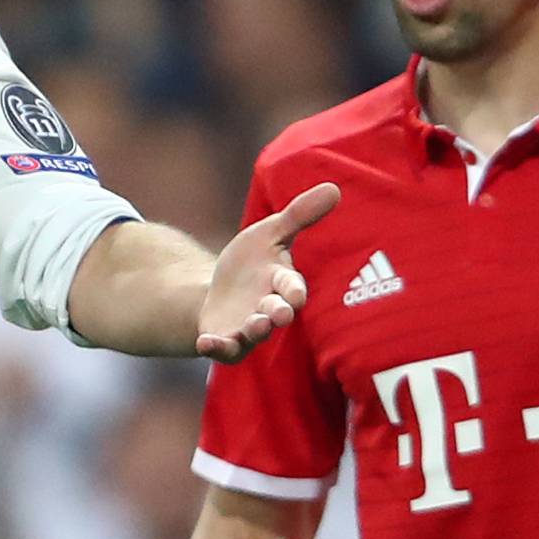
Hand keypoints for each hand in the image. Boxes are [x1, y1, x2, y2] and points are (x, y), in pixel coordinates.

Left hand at [197, 183, 338, 363]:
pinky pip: (225, 350)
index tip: (296, 293)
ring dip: (255, 330)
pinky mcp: (227, 341)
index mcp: (281, 282)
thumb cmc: (252, 263)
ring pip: (255, 334)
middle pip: (277, 314)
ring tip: (254, 325)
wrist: (220, 293)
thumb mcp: (269, 233)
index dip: (294, 291)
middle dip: (278, 314)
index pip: (292, 287)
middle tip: (277, 314)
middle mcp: (268, 308)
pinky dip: (216, 348)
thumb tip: (334, 188)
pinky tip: (204, 343)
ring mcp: (248, 328)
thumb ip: (298, 215)